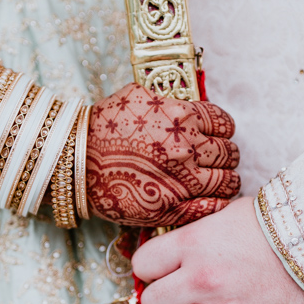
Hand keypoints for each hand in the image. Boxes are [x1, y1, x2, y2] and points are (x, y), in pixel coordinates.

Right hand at [86, 83, 239, 225]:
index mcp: (181, 116)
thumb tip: (187, 104)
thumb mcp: (138, 96)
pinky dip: (218, 203)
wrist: (74, 161)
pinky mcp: (173, 206)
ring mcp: (182, 179)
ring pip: (228, 181)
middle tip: (218, 161)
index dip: (223, 131)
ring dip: (227, 181)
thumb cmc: (102, 128)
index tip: (217, 137)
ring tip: (218, 182)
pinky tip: (212, 200)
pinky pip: (213, 206)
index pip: (223, 123)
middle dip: (226, 156)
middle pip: (229, 153)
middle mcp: (186, 147)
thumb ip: (168, 100)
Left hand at [132, 196, 303, 303]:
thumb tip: (167, 253)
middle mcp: (202, 279)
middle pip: (152, 302)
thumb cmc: (277, 228)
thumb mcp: (226, 217)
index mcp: (194, 244)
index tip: (160, 272)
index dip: (150, 269)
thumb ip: (194, 236)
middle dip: (161, 301)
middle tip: (176, 297)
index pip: (143, 265)